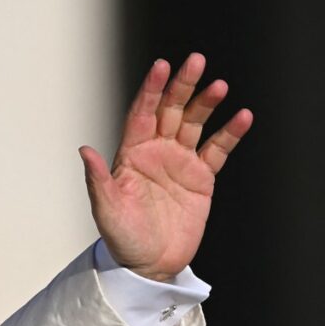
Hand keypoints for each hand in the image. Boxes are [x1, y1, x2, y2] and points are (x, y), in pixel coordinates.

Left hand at [79, 53, 252, 280]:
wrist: (149, 265)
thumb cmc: (122, 238)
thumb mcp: (106, 210)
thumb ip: (98, 180)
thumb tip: (84, 151)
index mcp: (131, 155)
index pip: (141, 114)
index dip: (151, 91)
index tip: (161, 67)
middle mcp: (155, 153)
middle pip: (170, 111)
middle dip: (182, 86)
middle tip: (195, 60)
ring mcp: (179, 163)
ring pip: (194, 124)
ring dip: (206, 104)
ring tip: (220, 86)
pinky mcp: (201, 178)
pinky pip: (217, 150)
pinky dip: (230, 133)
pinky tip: (242, 117)